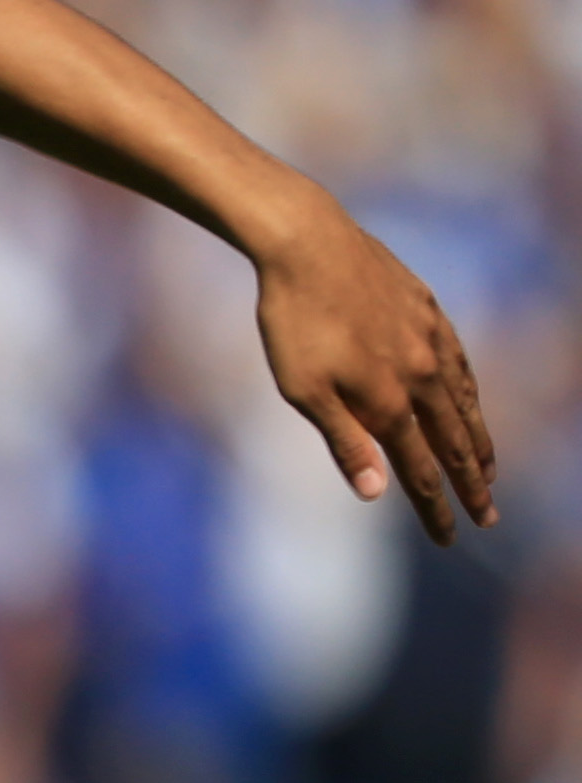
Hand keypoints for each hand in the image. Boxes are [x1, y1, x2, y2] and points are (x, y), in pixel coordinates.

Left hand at [254, 196, 495, 544]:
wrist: (309, 243)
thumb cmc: (293, 321)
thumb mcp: (303, 390)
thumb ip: (344, 443)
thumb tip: (378, 493)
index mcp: (389, 402)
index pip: (420, 471)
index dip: (436, 509)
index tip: (451, 538)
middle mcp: (421, 374)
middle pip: (455, 443)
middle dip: (472, 484)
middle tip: (489, 517)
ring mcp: (430, 340)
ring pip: (465, 402)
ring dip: (479, 441)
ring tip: (488, 469)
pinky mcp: (427, 310)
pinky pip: (460, 362)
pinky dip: (470, 392)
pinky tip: (469, 399)